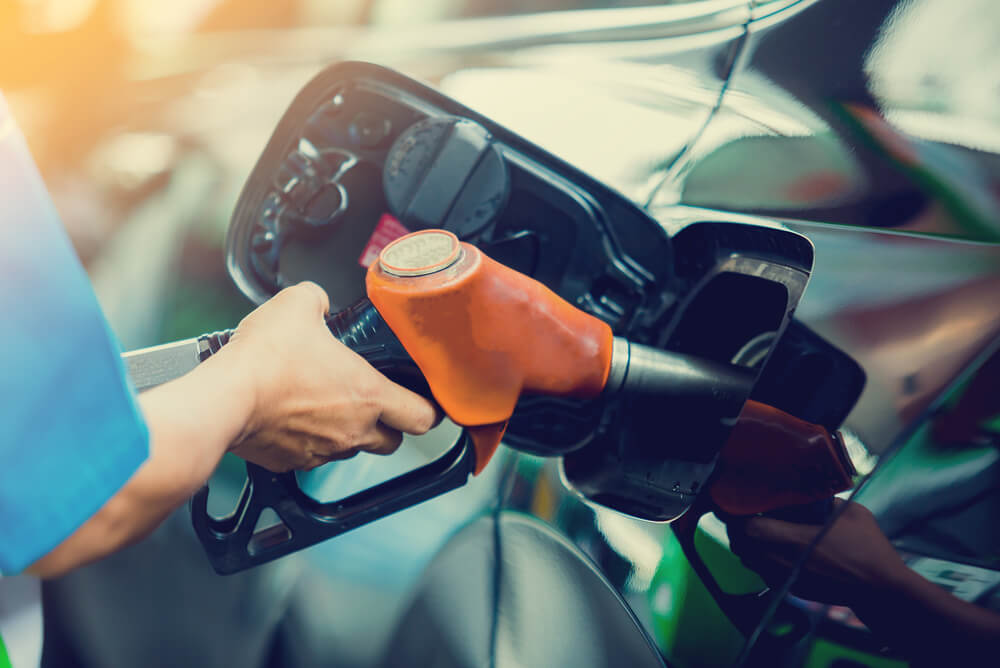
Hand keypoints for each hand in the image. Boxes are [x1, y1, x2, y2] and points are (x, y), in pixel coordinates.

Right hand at [215, 282, 438, 471]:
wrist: (223, 399)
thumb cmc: (264, 359)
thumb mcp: (299, 304)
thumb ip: (319, 300)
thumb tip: (316, 302)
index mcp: (368, 394)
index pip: (422, 417)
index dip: (429, 410)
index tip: (425, 403)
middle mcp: (352, 430)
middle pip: (391, 442)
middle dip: (389, 425)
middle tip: (373, 402)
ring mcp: (323, 451)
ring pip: (351, 450)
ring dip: (347, 431)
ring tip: (325, 403)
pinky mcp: (292, 462)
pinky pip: (312, 456)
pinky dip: (309, 440)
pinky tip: (293, 416)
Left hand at [725, 499, 907, 606]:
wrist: (882, 590)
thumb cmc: (869, 549)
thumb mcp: (849, 512)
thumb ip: (821, 500)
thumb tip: (801, 491)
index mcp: (794, 540)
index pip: (747, 528)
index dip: (738, 514)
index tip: (741, 502)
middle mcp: (783, 562)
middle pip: (741, 544)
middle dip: (740, 528)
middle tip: (750, 513)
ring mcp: (785, 579)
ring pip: (749, 560)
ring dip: (750, 544)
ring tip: (764, 528)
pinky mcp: (791, 590)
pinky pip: (763, 572)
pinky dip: (762, 559)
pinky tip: (779, 548)